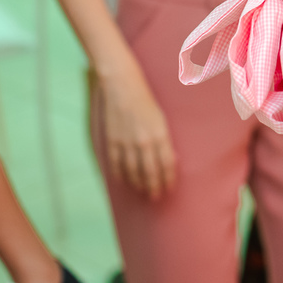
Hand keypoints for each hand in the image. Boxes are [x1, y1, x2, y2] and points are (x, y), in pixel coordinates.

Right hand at [97, 66, 176, 198]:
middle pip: (150, 172)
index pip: (166, 164)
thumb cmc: (146, 101)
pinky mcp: (113, 140)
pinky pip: (117, 163)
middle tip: (156, 197)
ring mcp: (126, 142)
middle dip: (154, 187)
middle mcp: (144, 140)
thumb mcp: (161, 118)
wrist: (123, 86)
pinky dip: (120, 175)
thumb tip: (169, 160)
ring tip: (142, 191)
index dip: (168, 178)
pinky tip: (124, 180)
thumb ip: (164, 139)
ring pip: (133, 171)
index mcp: (159, 134)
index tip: (169, 188)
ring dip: (138, 184)